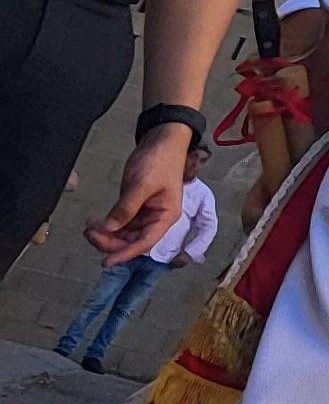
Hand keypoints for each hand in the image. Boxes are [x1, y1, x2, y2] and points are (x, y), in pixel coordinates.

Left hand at [87, 130, 193, 260]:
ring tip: (89, 226)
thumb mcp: (141, 184)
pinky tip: (95, 222)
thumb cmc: (159, 161)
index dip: (125, 253)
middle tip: (89, 232)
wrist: (162, 141)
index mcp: (165, 216)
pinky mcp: (134, 206)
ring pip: (123, 234)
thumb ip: (125, 208)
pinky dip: (107, 225)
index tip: (106, 262)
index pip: (144, 242)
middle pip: (131, 240)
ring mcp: (144, 213)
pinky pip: (119, 223)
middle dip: (109, 241)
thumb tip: (109, 229)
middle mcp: (156, 218)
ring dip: (106, 234)